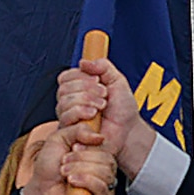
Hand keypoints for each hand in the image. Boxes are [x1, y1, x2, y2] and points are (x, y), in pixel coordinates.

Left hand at [23, 124, 116, 194]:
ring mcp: (106, 184)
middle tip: (64, 161)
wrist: (41, 190)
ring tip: (65, 173)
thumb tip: (99, 137)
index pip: (105, 143)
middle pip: (107, 158)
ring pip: (105, 172)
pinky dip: (85, 181)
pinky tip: (72, 182)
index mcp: (95, 152)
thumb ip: (78, 130)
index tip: (73, 146)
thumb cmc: (49, 167)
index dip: (89, 143)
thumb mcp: (58, 138)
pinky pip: (103, 188)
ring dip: (80, 169)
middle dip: (81, 158)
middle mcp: (103, 167)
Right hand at [58, 58, 153, 177]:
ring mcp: (69, 117)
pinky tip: (94, 115)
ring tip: (101, 106)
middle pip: (63, 88)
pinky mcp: (70, 132)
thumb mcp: (117, 80)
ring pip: (64, 102)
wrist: (129, 130)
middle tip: (104, 95)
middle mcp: (70, 102)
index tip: (99, 81)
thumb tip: (83, 62)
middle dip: (87, 89)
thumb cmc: (122, 109)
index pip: (65, 77)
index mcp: (77, 89)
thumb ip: (103, 66)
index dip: (81, 76)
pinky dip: (81, 112)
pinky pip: (65, 117)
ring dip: (86, 100)